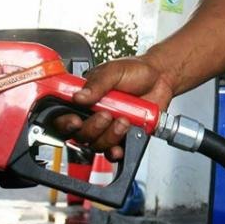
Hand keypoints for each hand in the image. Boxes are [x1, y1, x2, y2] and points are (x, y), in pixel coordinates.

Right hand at [55, 55, 174, 159]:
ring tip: (124, 120)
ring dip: (109, 135)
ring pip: (96, 144)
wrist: (160, 79)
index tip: (75, 119)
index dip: (64, 121)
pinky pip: (113, 152)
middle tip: (106, 115)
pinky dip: (116, 151)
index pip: (64, 114)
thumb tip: (79, 96)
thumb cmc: (135, 71)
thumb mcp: (114, 70)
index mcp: (84, 98)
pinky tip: (122, 141)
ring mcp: (107, 128)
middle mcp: (93, 115)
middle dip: (92, 128)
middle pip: (79, 134)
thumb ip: (97, 83)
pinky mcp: (122, 137)